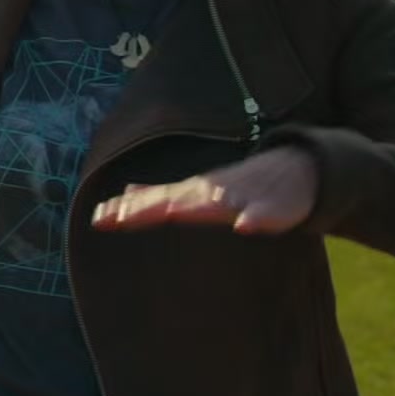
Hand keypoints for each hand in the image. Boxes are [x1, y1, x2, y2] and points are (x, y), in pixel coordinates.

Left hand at [91, 146, 318, 235]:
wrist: (298, 169)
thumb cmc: (240, 185)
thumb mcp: (196, 189)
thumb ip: (161, 194)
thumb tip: (125, 194)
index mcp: (192, 192)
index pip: (153, 201)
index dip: (126, 210)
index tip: (97, 219)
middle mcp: (211, 191)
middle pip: (175, 199)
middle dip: (148, 208)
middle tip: (118, 217)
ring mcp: (242, 196)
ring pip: (217, 202)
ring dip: (195, 208)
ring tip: (170, 214)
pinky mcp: (274, 206)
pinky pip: (265, 213)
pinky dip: (254, 218)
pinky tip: (245, 226)